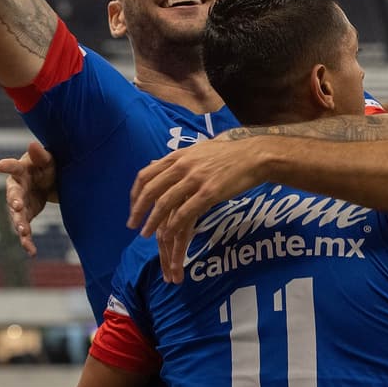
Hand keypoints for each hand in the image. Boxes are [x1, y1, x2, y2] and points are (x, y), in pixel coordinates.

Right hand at [0, 141, 56, 256]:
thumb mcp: (48, 160)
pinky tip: (31, 251)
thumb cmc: (45, 167)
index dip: (7, 166)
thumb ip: (41, 155)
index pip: (13, 168)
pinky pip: (25, 230)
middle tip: (16, 206)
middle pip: (13, 196)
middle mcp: (16, 189)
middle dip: (14, 202)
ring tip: (23, 232)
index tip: (0, 165)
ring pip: (17, 216)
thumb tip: (33, 144)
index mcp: (20, 172)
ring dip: (20, 224)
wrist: (48, 182)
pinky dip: (27, 241)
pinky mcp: (25, 217)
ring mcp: (19, 204)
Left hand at [128, 134, 269, 282]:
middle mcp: (183, 166)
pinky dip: (173, 226)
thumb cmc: (229, 155)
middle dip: (138, 210)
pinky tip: (168, 236)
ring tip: (145, 234)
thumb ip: (176, 159)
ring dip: (152, 221)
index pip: (146, 174)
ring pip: (165, 203)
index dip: (135, 194)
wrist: (255, 157)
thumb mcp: (198, 150)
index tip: (133, 208)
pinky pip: (185, 212)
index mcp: (178, 156)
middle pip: (151, 190)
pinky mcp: (209, 192)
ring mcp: (196, 179)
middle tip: (132, 225)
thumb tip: (156, 162)